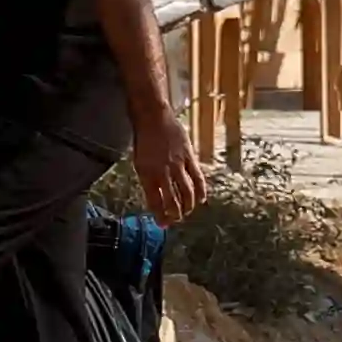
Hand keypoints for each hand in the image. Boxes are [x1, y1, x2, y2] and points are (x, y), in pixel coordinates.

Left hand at [133, 111, 210, 228]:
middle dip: (174, 214)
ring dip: (188, 206)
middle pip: (171, 200)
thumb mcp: (140, 162)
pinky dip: (200, 191)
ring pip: (186, 191)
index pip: (154, 201)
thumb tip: (157, 198)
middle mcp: (162, 172)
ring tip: (187, 212)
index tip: (162, 224)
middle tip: (176, 220)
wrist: (153, 117)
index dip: (159, 216)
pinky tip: (201, 199)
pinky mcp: (189, 157)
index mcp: (147, 174)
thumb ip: (149, 180)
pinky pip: (197, 177)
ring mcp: (177, 164)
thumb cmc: (144, 140)